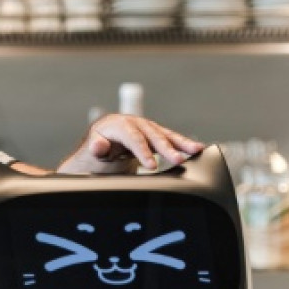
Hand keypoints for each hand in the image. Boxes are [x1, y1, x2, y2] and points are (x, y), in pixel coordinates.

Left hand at [58, 114, 204, 173]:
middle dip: (166, 148)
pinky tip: (197, 149)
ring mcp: (144, 128)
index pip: (131, 137)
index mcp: (116, 125)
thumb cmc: (96, 152)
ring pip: (164, 134)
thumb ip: (96, 150)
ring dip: (181, 143)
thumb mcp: (91, 154)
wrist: (100, 147)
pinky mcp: (153, 134)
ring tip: (196, 150)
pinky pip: (169, 138)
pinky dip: (182, 144)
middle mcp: (133, 123)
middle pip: (151, 134)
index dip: (142, 150)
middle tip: (178, 160)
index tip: (151, 165)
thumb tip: (98, 146)